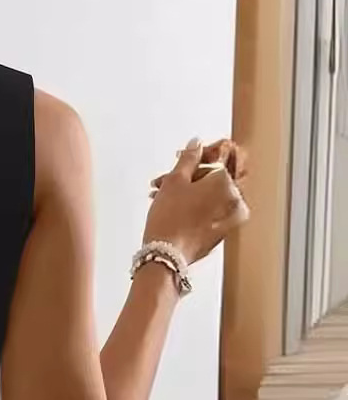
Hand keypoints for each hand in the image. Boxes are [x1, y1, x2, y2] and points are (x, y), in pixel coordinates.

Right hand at [143, 138, 249, 264]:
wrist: (166, 255)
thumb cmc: (169, 220)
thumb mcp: (174, 181)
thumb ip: (188, 158)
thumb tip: (196, 143)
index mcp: (226, 182)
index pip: (214, 160)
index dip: (193, 158)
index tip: (181, 159)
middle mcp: (234, 200)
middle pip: (213, 180)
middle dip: (189, 179)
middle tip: (165, 183)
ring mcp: (230, 218)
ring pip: (211, 197)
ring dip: (190, 194)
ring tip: (165, 199)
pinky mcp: (222, 234)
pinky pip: (212, 213)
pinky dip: (197, 209)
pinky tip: (176, 211)